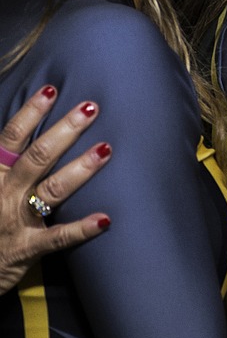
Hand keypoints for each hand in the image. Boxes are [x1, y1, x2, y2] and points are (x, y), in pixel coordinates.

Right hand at [0, 86, 110, 293]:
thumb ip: (4, 158)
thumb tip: (18, 132)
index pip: (11, 137)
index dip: (30, 113)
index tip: (51, 89)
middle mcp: (4, 193)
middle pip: (37, 157)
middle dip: (65, 131)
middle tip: (91, 108)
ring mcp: (17, 220)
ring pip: (52, 190)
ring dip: (80, 169)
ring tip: (106, 148)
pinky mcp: (27, 248)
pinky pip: (57, 238)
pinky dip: (81, 229)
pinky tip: (105, 219)